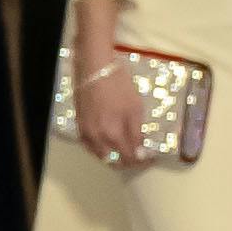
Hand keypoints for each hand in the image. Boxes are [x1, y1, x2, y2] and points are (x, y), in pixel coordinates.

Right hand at [66, 10, 146, 167]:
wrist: (94, 68)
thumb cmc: (119, 86)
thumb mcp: (135, 109)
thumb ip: (137, 133)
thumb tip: (141, 151)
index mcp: (113, 134)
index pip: (130, 158)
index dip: (143, 160)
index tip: (152, 157)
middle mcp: (97, 138)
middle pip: (114, 161)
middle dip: (129, 162)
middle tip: (141, 156)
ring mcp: (86, 132)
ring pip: (101, 156)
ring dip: (115, 158)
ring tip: (127, 150)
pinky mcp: (79, 125)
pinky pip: (90, 146)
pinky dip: (101, 150)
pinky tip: (110, 145)